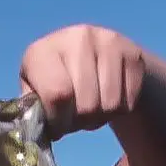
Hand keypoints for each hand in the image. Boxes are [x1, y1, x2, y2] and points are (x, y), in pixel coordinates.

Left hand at [19, 24, 145, 139]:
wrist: (94, 54)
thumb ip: (33, 108)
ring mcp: (108, 42)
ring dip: (98, 119)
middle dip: (79, 122)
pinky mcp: (133, 53)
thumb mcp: (35, 90)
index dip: (58, 121)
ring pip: (109, 106)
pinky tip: (106, 100)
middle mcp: (77, 38)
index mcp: (43, 50)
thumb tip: (38, 127)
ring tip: (89, 111)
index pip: (57, 94)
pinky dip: (117, 112)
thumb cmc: (55, 80)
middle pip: (86, 104)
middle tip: (74, 119)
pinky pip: (127, 102)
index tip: (57, 127)